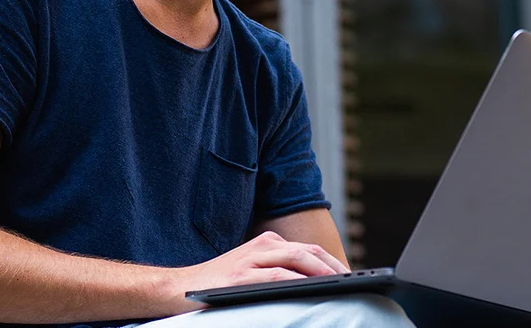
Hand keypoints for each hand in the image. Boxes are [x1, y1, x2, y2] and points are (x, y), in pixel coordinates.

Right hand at [164, 231, 348, 313]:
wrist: (178, 288)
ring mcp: (250, 259)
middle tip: (352, 279)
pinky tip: (309, 287)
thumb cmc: (218, 284)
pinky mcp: (240, 276)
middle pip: (307, 251)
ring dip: (320, 270)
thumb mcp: (251, 270)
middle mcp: (261, 246)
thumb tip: (314, 284)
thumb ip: (277, 271)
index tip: (349, 275)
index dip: (331, 261)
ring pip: (295, 258)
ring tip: (338, 282)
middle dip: (332, 265)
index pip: (307, 249)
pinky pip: (275, 275)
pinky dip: (296, 279)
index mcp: (267, 243)